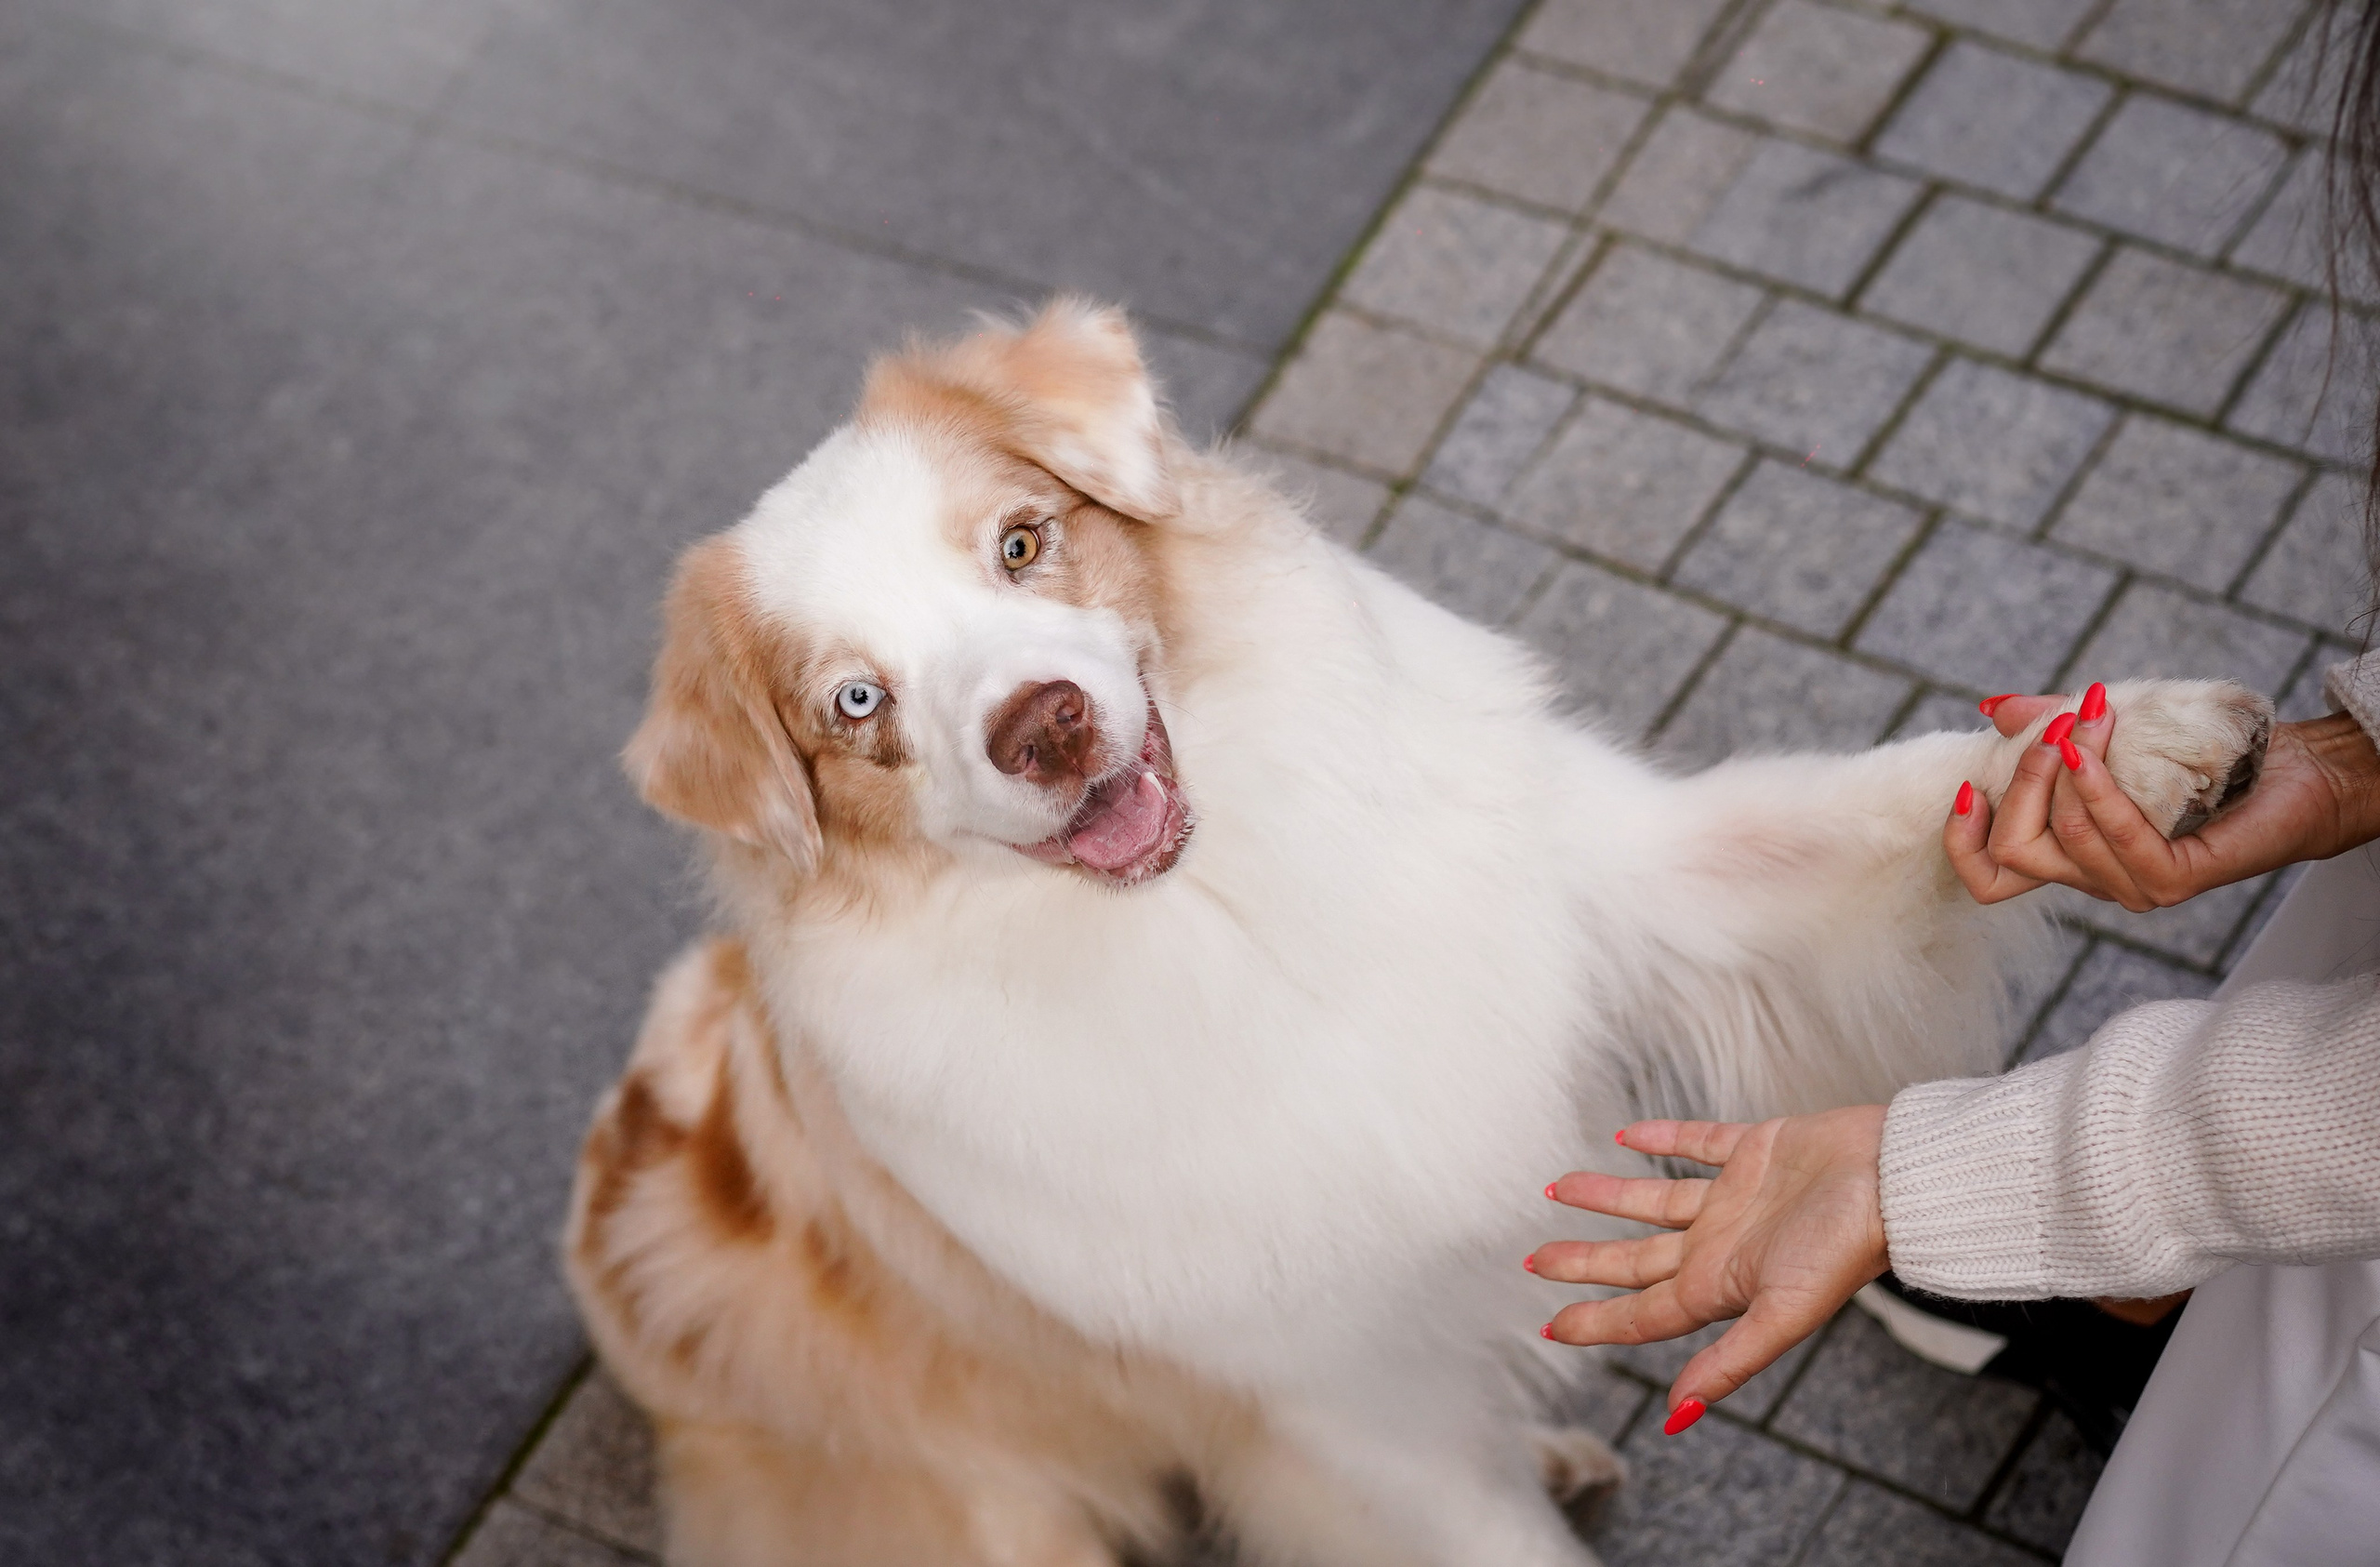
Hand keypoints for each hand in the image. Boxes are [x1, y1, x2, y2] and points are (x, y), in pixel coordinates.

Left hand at [1533, 1108, 1887, 1429]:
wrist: (1894, 1179)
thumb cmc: (1846, 1249)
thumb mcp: (1782, 1316)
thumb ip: (1729, 1362)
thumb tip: (1677, 1414)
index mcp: (1720, 1285)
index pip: (1642, 1311)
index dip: (1595, 1320)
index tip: (1548, 1326)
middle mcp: (1720, 1243)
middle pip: (1635, 1258)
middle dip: (1584, 1260)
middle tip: (1533, 1260)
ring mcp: (1736, 1197)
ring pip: (1653, 1198)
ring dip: (1607, 1195)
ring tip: (1557, 1186)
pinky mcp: (1754, 1148)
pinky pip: (1695, 1141)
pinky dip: (1662, 1137)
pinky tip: (1627, 1135)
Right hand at [1947, 690, 2379, 911]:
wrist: (2296, 766)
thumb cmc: (2204, 752)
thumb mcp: (2109, 728)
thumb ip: (2048, 724)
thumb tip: (1991, 708)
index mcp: (2072, 854)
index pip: (1990, 878)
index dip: (1962, 842)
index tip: (1965, 788)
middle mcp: (2097, 879)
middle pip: (2012, 853)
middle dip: (2020, 780)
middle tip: (2054, 726)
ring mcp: (2135, 885)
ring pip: (2062, 837)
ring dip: (2068, 763)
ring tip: (2094, 713)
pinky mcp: (2175, 879)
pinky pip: (2114, 837)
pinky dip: (2096, 787)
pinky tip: (2094, 750)